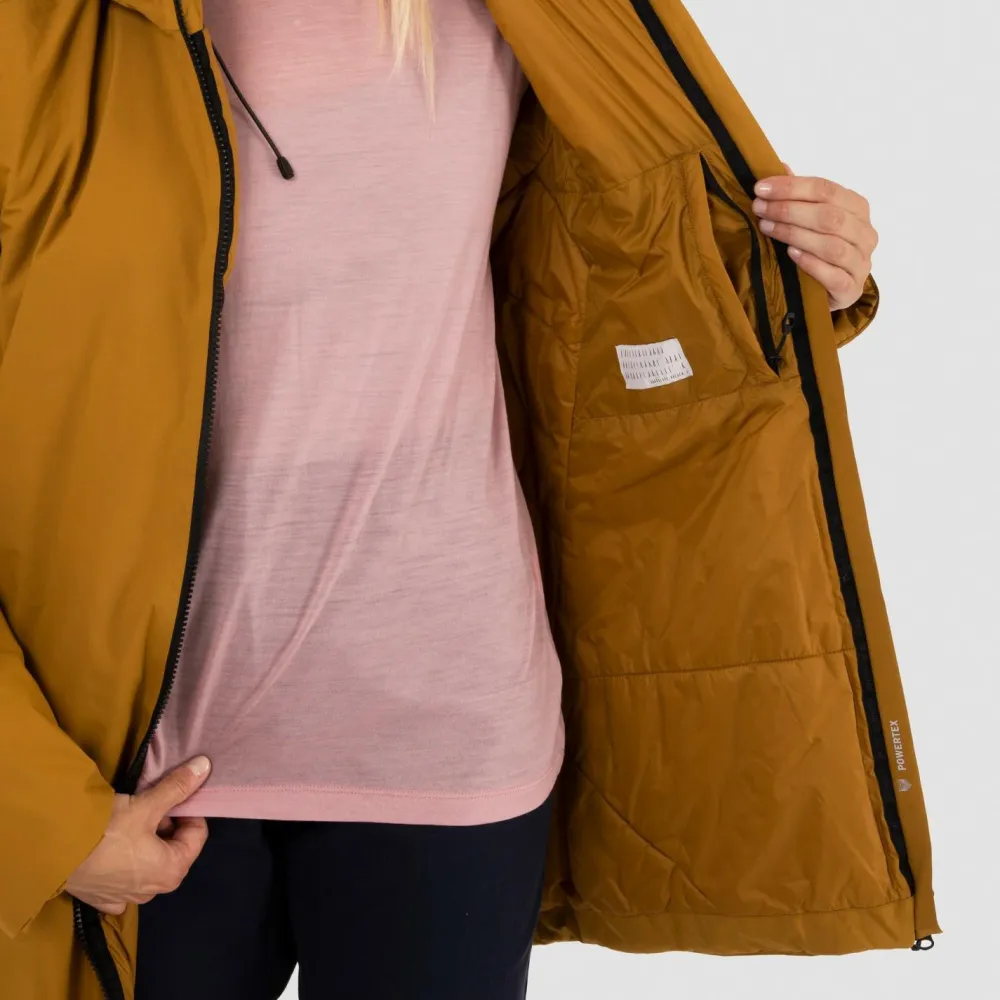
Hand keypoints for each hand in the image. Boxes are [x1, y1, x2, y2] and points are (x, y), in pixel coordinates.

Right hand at [64, 756, 211, 914]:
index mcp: (172, 872)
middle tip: (145, 808)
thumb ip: (178, 787)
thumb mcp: (146, 805)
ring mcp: (125, 899)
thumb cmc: (107, 831)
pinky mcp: (101, 899)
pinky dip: (123, 861)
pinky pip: (123, 877)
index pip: (197, 834)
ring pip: (149, 862)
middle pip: (173, 848)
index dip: (186, 812)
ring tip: (126, 823)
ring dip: (144, 841)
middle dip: (164, 826)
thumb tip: (205, 767)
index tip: (170, 798)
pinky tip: (110, 847)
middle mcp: (153, 892)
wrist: (52, 853)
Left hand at [751, 163, 877, 311]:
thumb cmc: (818, 250)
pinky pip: (834, 276)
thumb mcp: (809, 219)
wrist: (829, 292)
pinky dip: (812, 264)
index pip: (827, 190)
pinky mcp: (851, 290)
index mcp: (857, 208)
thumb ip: (798, 195)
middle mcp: (865, 233)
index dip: (792, 187)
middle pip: (829, 216)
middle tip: (759, 209)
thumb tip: (779, 166)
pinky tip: (791, 255)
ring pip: (832, 245)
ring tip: (767, 229)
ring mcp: (861, 263)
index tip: (761, 188)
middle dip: (790, 210)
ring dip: (795, 234)